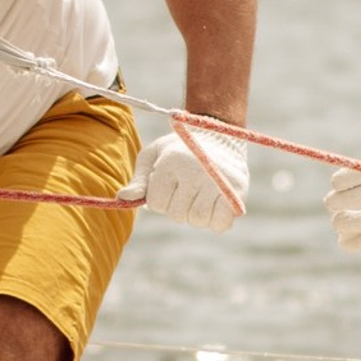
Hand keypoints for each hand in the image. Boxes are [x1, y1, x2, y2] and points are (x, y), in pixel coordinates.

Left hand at [121, 126, 247, 230]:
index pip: (156, 203)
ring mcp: (219, 181)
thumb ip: (139, 180)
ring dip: (196, 215)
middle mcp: (196, 170)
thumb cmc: (178, 150)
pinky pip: (221, 224)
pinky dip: (216, 221)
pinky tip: (214, 206)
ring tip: (200, 196)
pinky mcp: (238, 191)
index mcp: (172, 162)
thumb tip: (122, 198)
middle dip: (178, 207)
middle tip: (186, 190)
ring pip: (198, 220)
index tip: (168, 184)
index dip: (160, 199)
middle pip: (177, 215)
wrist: (218, 136)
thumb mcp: (153, 157)